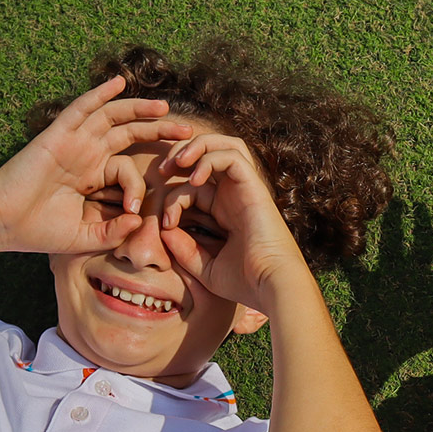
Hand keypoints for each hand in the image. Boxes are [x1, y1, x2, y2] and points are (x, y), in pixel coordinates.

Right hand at [0, 75, 193, 252]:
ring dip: (138, 109)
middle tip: (187, 131)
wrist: (4, 222)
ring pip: (111, 116)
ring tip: (164, 109)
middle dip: (157, 130)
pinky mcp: (58, 135)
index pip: (127, 169)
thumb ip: (113, 231)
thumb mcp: (85, 236)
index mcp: (92, 176)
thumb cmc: (39, 231)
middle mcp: (86, 155)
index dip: (138, 187)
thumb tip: (139, 221)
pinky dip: (99, 94)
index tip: (137, 210)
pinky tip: (118, 83)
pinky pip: (82, 108)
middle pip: (128, 133)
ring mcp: (73, 142)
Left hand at [147, 133, 308, 312]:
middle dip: (180, 154)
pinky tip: (195, 180)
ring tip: (178, 162)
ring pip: (223, 145)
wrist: (271, 286)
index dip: (173, 198)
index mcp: (225, 212)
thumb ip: (184, 249)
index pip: (194, 187)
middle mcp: (236, 195)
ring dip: (196, 146)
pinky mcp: (255, 186)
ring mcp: (246, 189)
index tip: (164, 223)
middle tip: (161, 170)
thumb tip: (164, 229)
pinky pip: (232, 156)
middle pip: (209, 153)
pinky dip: (210, 159)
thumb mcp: (205, 268)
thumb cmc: (244, 283)